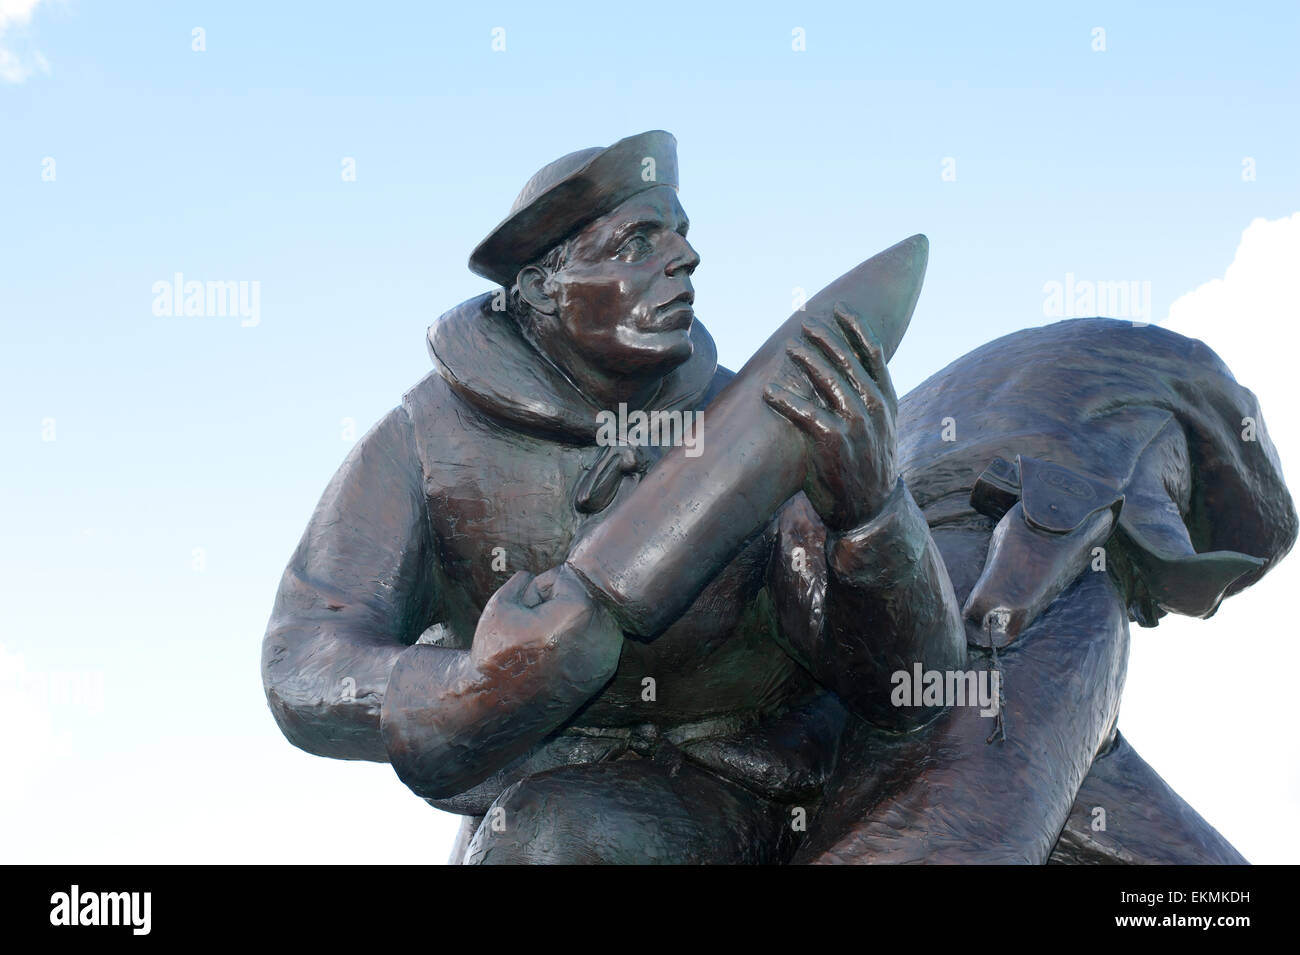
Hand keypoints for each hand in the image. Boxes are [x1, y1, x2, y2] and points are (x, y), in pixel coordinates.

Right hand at [470, 565, 621, 688]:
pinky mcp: (607, 671)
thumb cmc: (498, 655)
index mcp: (580, 611)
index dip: (537, 591)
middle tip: (532, 630)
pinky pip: (595, 639)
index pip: (563, 578)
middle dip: (555, 606)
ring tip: (544, 644)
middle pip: (580, 596)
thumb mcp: (501, 604)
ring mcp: (609, 654)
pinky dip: (578, 642)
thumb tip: (535, 576)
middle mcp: (603, 632)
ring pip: (589, 617)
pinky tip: (556, 658)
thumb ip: (524, 580)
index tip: (523, 614)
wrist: (501, 708)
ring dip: (568, 623)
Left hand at [762, 302, 898, 530]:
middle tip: (806, 321)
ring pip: (829, 382)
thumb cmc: (866, 466)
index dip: (856, 328)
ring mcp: (857, 425)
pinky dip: (786, 401)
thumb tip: (843, 373)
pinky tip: (769, 391)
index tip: (840, 308)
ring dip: (807, 362)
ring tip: (789, 348)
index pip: (873, 354)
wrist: (871, 510)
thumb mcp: (878, 429)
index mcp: (886, 400)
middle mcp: (875, 408)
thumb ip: (865, 401)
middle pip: (848, 361)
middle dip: (826, 338)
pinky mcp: (834, 443)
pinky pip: (807, 415)